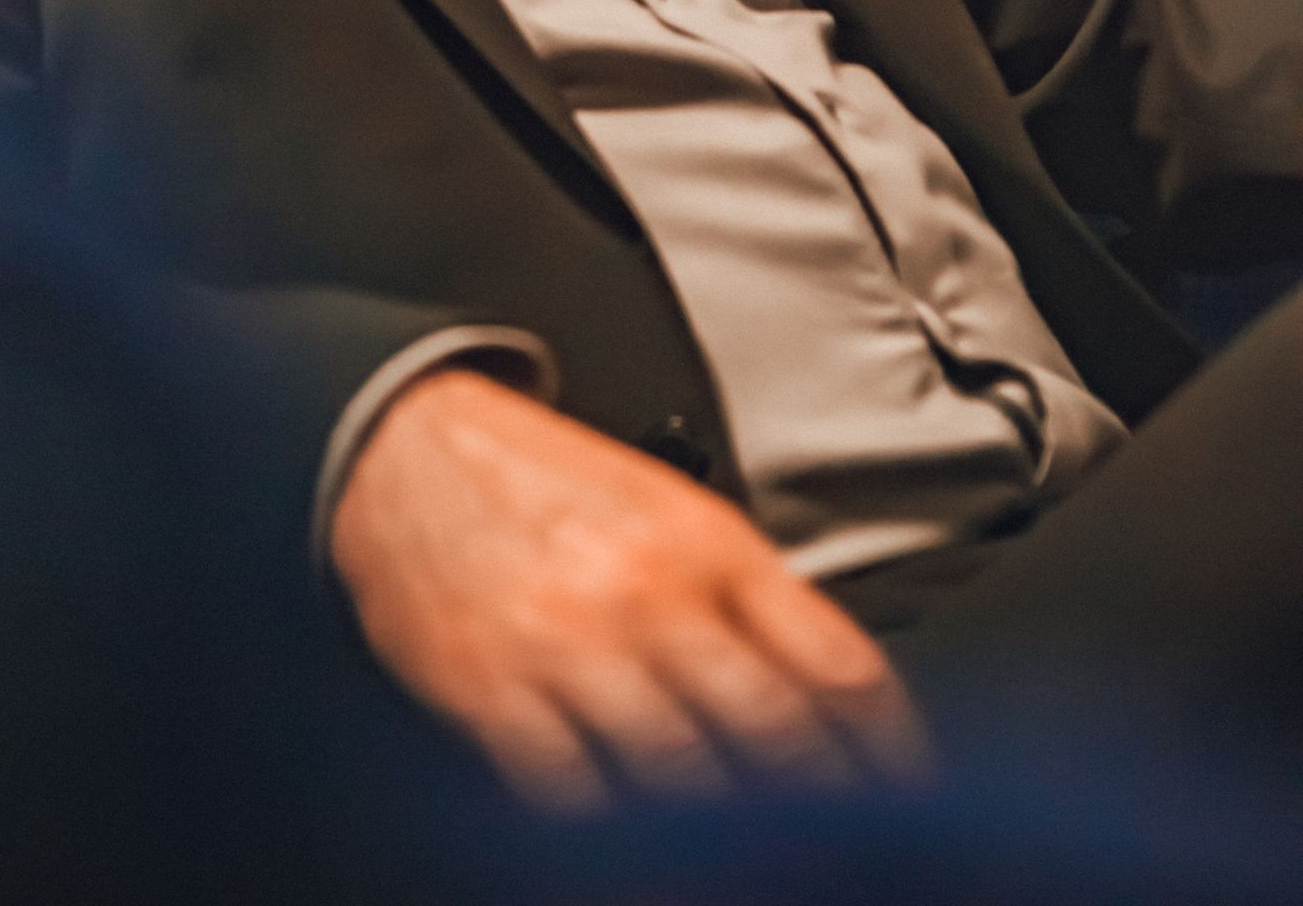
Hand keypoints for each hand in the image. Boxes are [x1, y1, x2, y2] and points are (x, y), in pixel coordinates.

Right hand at [329, 368, 931, 812]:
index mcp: (705, 541)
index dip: (885, 749)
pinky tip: (635, 846)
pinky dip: (610, 832)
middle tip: (839, 851)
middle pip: (772, 731)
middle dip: (818, 806)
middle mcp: (646, 590)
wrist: (408, 446)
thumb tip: (836, 699)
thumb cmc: (545, 482)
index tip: (901, 798)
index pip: (835, 663)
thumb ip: (752, 595)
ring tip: (746, 865)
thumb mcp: (669, 506)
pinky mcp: (490, 688)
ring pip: (678, 774)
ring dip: (722, 834)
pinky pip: (569, 792)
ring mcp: (568, 644)